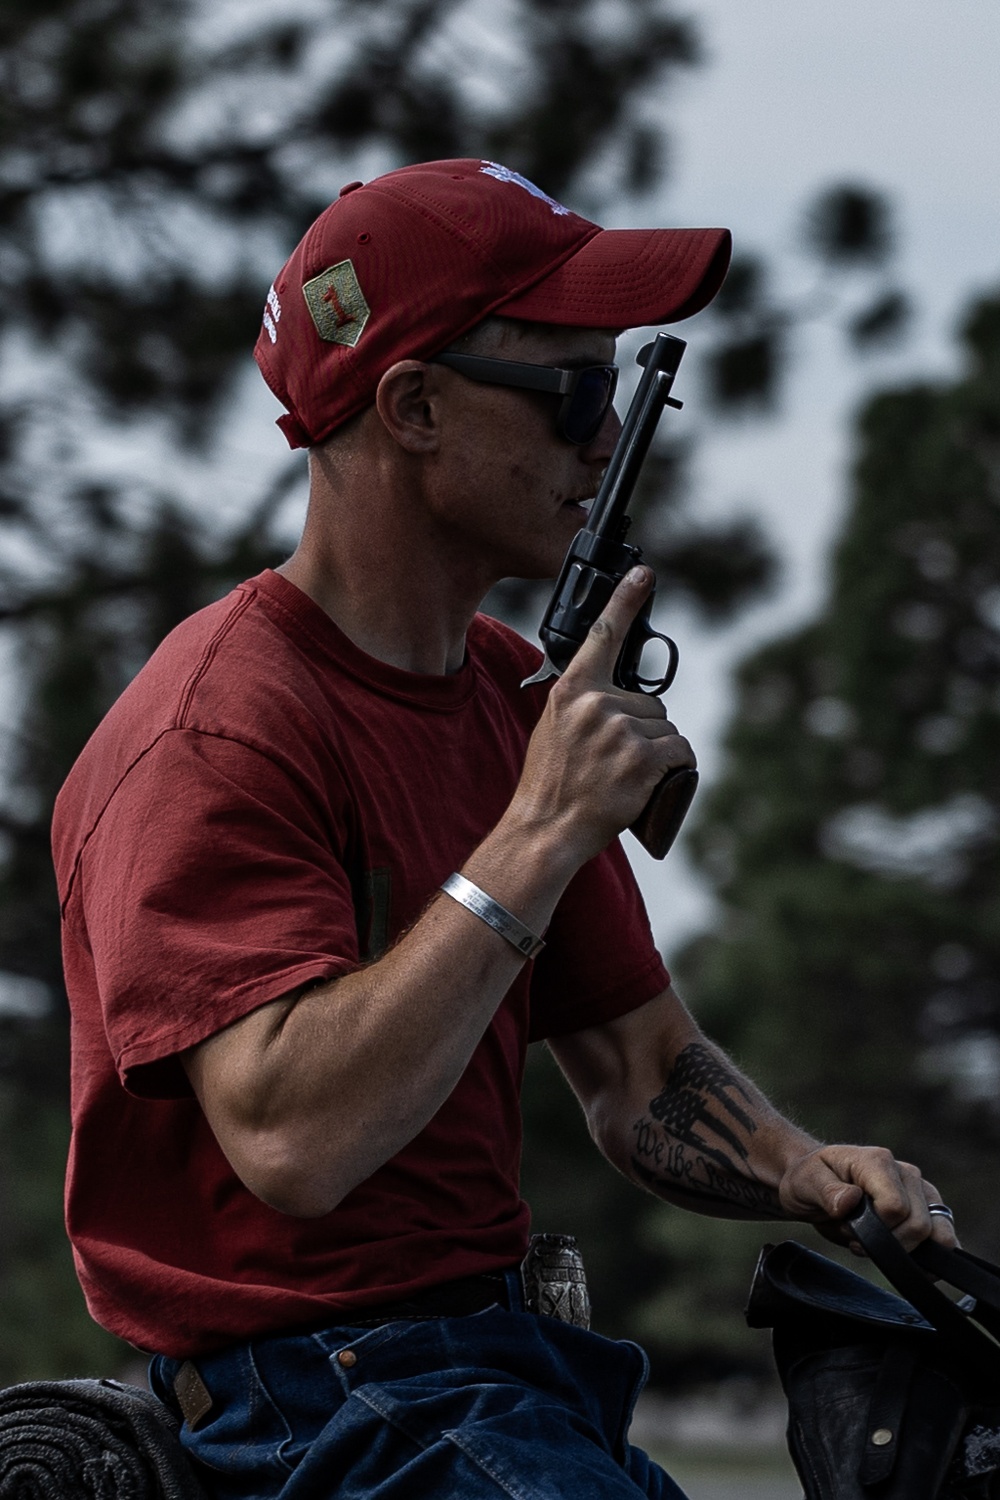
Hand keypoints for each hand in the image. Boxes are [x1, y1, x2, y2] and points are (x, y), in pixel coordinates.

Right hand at [513, 567, 695, 864]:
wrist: (546, 827)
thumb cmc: (552, 783)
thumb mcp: (554, 728)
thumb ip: (583, 704)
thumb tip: (617, 697)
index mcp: (571, 691)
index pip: (603, 635)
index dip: (625, 600)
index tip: (644, 572)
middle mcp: (596, 704)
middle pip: (649, 703)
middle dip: (641, 731)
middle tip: (612, 762)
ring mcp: (620, 730)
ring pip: (665, 729)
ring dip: (656, 753)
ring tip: (623, 776)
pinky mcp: (643, 758)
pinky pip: (679, 751)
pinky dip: (674, 768)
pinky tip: (650, 783)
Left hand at [778, 1143, 958, 1252]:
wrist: (816, 1183)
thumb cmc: (810, 1180)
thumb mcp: (805, 1183)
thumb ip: (826, 1191)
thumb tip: (849, 1201)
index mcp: (878, 1161)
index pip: (896, 1207)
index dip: (874, 1230)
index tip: (849, 1229)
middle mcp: (907, 1173)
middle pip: (919, 1225)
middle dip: (887, 1244)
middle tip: (857, 1240)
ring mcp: (921, 1191)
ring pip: (940, 1234)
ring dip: (907, 1250)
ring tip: (877, 1245)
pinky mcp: (928, 1208)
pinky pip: (946, 1238)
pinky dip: (931, 1257)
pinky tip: (905, 1260)